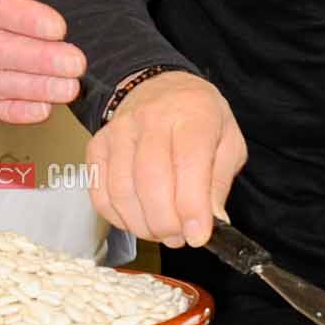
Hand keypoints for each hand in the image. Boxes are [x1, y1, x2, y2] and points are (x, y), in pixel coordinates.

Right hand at [87, 71, 246, 248]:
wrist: (159, 87)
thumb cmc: (198, 117)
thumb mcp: (228, 140)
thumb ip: (220, 180)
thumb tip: (213, 219)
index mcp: (192, 115)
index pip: (189, 164)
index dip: (192, 207)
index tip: (198, 236)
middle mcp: (151, 119)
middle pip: (151, 181)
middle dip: (166, 222)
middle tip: (179, 237)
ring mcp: (118, 132)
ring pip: (122, 190)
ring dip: (142, 224)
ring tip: (162, 231)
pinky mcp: (97, 146)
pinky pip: (100, 192)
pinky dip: (118, 217)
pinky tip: (137, 220)